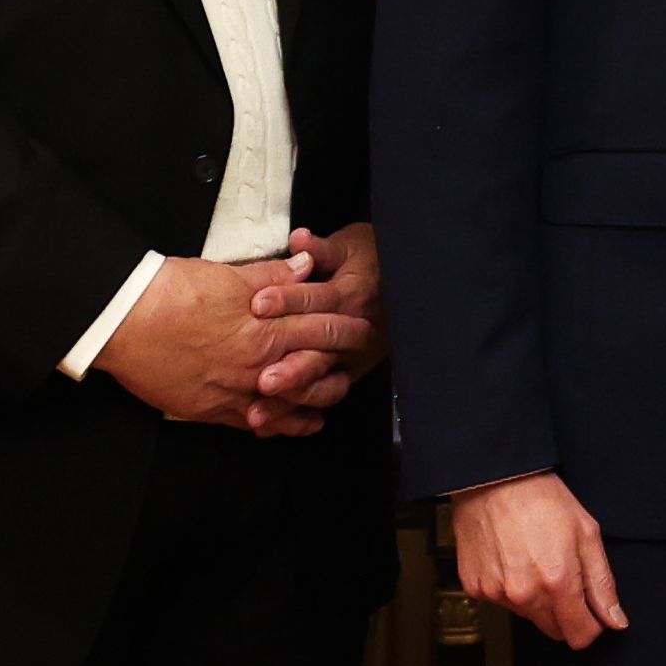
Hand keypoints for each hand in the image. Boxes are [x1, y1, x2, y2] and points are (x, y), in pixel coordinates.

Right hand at [94, 255, 334, 430]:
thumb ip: (272, 275)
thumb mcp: (227, 275)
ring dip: (317, 401)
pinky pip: (256, 423)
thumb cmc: (172, 292)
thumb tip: (306, 264)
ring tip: (333, 395)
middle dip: (341, 368)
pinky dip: (280, 425)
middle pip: (315, 371)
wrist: (123, 322)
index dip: (348, 328)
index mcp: (266, 327)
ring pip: (292, 404)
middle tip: (357, 364)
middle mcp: (258, 365)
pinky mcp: (212, 410)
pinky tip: (293, 425)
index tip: (365, 326)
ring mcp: (236, 391)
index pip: (322, 329)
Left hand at [241, 220, 384, 437]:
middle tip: (263, 380)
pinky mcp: (350, 372)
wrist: (408, 280)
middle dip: (291, 368)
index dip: (287, 301)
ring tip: (260, 414)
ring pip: (320, 381)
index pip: (316, 299)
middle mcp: (353, 330)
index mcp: (350, 295)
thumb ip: (321, 248)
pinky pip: (322, 397)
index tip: (257, 304)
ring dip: (290, 400)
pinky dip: (296, 414)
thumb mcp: (350, 246)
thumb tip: (299, 239)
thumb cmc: (371, 260)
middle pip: (320, 351)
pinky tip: (270, 426)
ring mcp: (352, 356)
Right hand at [455, 470, 624, 646]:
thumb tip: (615, 621)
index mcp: (557, 582)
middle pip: (555, 630)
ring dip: (536, 598)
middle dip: (565, 612)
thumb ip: (602, 584)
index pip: (580, 636)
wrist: (494, 479)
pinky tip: (512, 558)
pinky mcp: (475, 587)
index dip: (592, 624)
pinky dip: (510, 587)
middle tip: (563, 574)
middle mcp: (524, 595)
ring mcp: (496, 593)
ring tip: (534, 559)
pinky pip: (502, 601)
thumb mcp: (587, 534)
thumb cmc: (541, 499)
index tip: (591, 609)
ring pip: (528, 615)